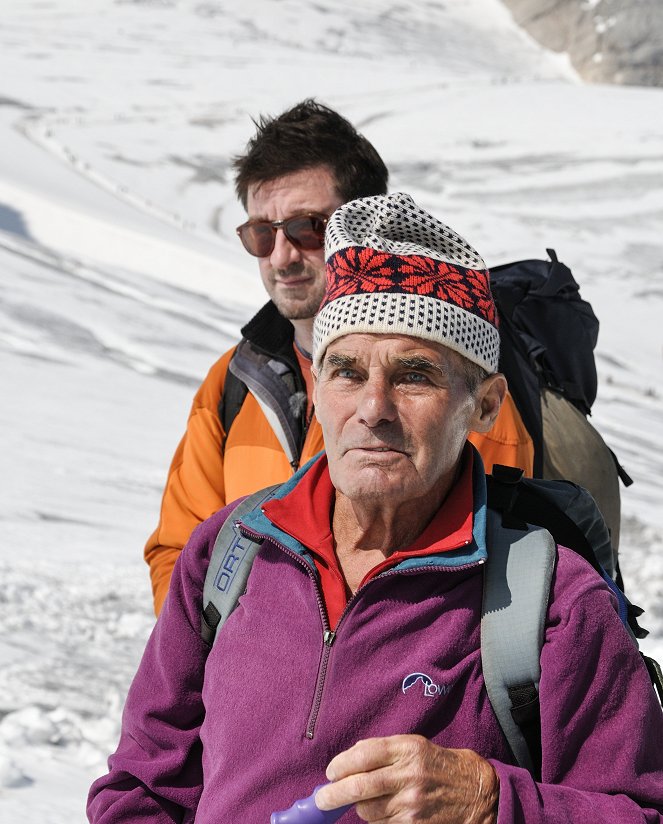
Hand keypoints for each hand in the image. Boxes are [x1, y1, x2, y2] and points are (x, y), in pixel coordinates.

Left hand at [315, 734, 498, 822]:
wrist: (475, 793)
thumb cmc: (436, 765)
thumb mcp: (413, 746)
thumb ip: (382, 750)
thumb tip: (346, 762)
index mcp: (407, 749)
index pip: (364, 754)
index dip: (341, 764)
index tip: (330, 772)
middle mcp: (409, 775)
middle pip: (360, 786)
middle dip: (334, 795)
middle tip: (322, 799)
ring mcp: (411, 803)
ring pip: (368, 810)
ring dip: (359, 808)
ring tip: (364, 800)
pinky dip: (375, 819)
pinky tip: (382, 811)